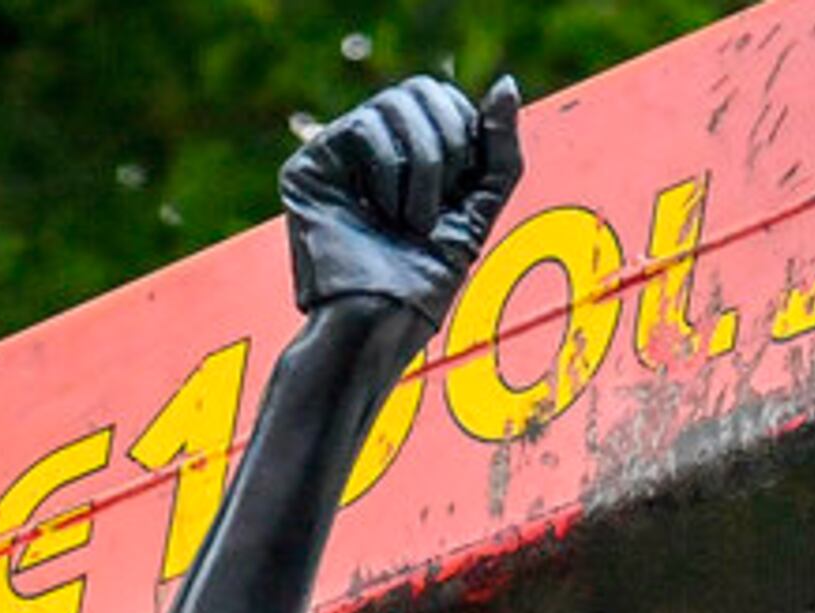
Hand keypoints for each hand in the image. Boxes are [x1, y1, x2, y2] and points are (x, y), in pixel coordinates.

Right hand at [280, 75, 523, 334]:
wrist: (378, 327)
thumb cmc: (426, 284)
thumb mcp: (479, 208)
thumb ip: (498, 149)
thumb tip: (506, 84)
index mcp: (404, 154)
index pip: (443, 99)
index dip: (468, 133)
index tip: (463, 192)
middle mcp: (367, 149)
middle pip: (421, 91)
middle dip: (448, 146)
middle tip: (440, 206)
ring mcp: (335, 155)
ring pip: (393, 104)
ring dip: (422, 168)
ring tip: (411, 222)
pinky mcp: (307, 167)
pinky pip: (363, 127)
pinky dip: (388, 173)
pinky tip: (380, 214)